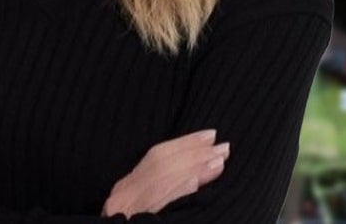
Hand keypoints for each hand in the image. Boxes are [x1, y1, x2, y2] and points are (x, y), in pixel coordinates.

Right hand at [102, 128, 229, 216]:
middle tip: (223, 147)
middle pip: (160, 164)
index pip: (155, 156)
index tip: (209, 134)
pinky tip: (195, 183)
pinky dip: (176, 190)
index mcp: (125, 189)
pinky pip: (157, 203)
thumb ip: (157, 190)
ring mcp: (127, 211)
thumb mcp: (140, 209)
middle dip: (193, 152)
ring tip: (219, 162)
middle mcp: (122, 196)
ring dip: (193, 169)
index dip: (184, 142)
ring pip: (161, 180)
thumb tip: (192, 174)